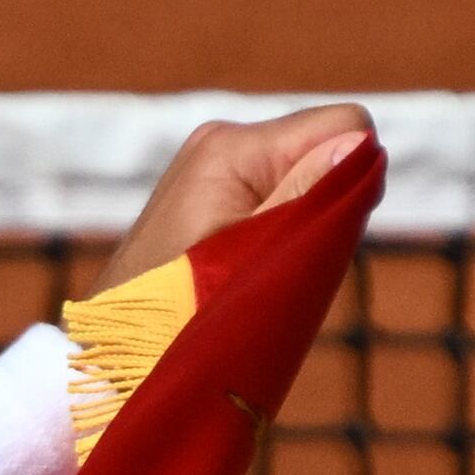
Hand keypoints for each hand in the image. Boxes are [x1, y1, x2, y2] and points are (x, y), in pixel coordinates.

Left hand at [94, 104, 374, 289]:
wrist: (114, 349)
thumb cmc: (179, 313)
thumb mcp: (255, 257)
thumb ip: (307, 196)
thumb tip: (360, 139)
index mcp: (233, 147)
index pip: (344, 125)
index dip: (355, 178)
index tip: (330, 234)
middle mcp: (221, 140)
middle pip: (320, 149)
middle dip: (324, 201)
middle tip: (281, 260)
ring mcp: (211, 161)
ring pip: (299, 174)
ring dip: (300, 219)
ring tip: (257, 267)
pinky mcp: (207, 186)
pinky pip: (270, 192)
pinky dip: (276, 226)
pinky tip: (245, 262)